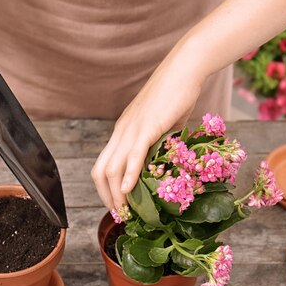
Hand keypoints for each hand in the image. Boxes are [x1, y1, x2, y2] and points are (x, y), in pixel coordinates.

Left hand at [91, 58, 204, 209]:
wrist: (184, 70)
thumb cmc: (177, 96)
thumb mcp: (164, 126)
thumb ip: (160, 144)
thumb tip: (166, 161)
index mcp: (122, 132)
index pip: (103, 166)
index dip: (106, 190)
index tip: (119, 206)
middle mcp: (121, 132)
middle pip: (100, 171)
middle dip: (107, 198)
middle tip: (120, 215)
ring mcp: (131, 129)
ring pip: (112, 167)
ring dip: (116, 194)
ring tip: (125, 211)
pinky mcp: (146, 126)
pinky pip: (133, 155)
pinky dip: (129, 175)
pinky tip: (129, 191)